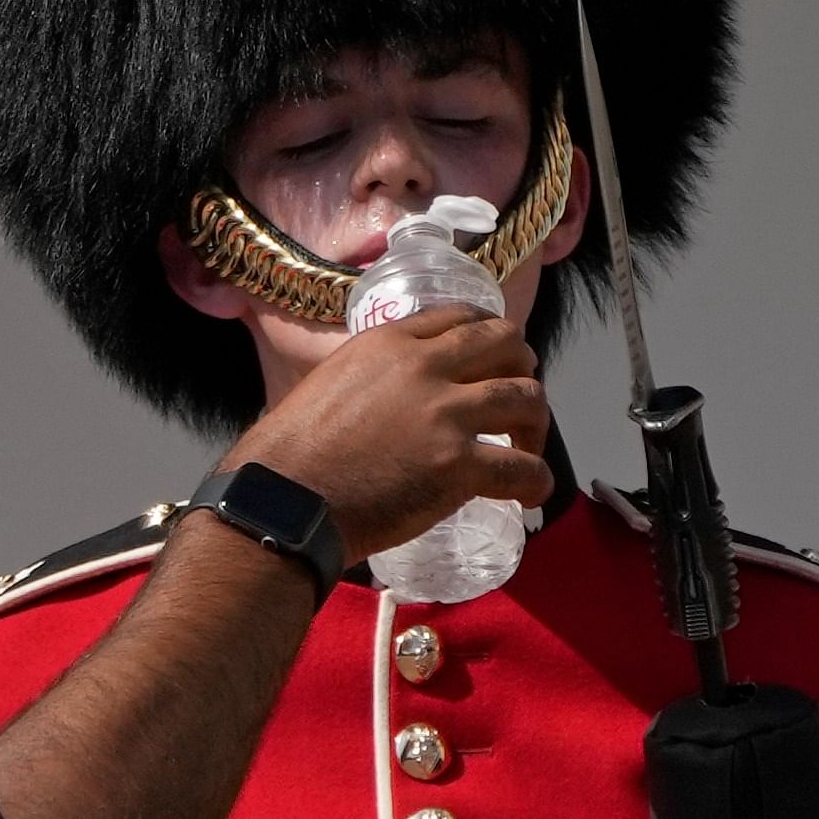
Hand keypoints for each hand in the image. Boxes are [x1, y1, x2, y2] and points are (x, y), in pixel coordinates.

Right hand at [227, 310, 550, 565]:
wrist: (282, 501)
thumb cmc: (288, 455)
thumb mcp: (329, 383)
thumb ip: (374, 378)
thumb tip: (395, 400)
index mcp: (389, 342)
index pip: (461, 318)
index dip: (491, 336)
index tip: (498, 360)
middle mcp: (423, 366)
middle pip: (506, 344)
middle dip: (523, 369)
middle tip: (519, 403)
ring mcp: (444, 414)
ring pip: (526, 398)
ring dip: (536, 426)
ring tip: (526, 452)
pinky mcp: (456, 466)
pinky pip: (522, 468)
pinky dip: (536, 482)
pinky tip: (530, 495)